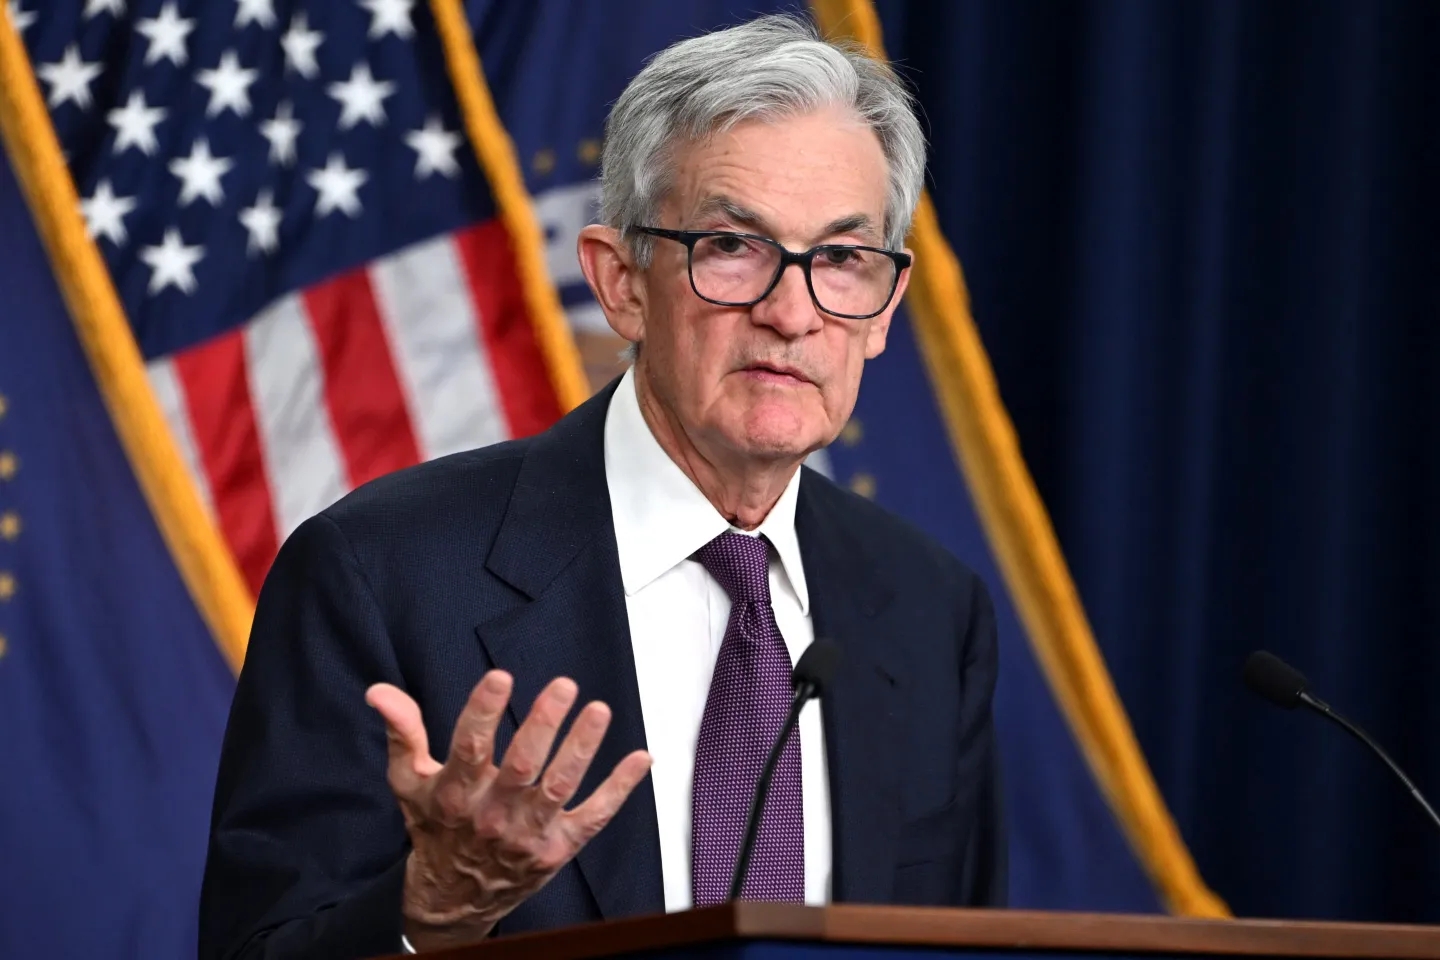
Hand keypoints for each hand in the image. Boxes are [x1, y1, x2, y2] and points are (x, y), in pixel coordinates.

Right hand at [365, 672, 651, 950]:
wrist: (452, 899)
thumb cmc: (435, 829)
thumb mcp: (410, 783)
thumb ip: (403, 732)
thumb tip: (380, 691)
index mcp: (455, 795)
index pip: (469, 748)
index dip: (483, 711)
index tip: (500, 677)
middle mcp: (493, 815)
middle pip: (523, 766)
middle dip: (544, 724)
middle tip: (563, 685)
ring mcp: (529, 834)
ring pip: (560, 787)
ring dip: (582, 749)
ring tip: (599, 711)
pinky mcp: (558, 848)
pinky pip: (594, 817)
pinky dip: (619, 789)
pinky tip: (640, 757)